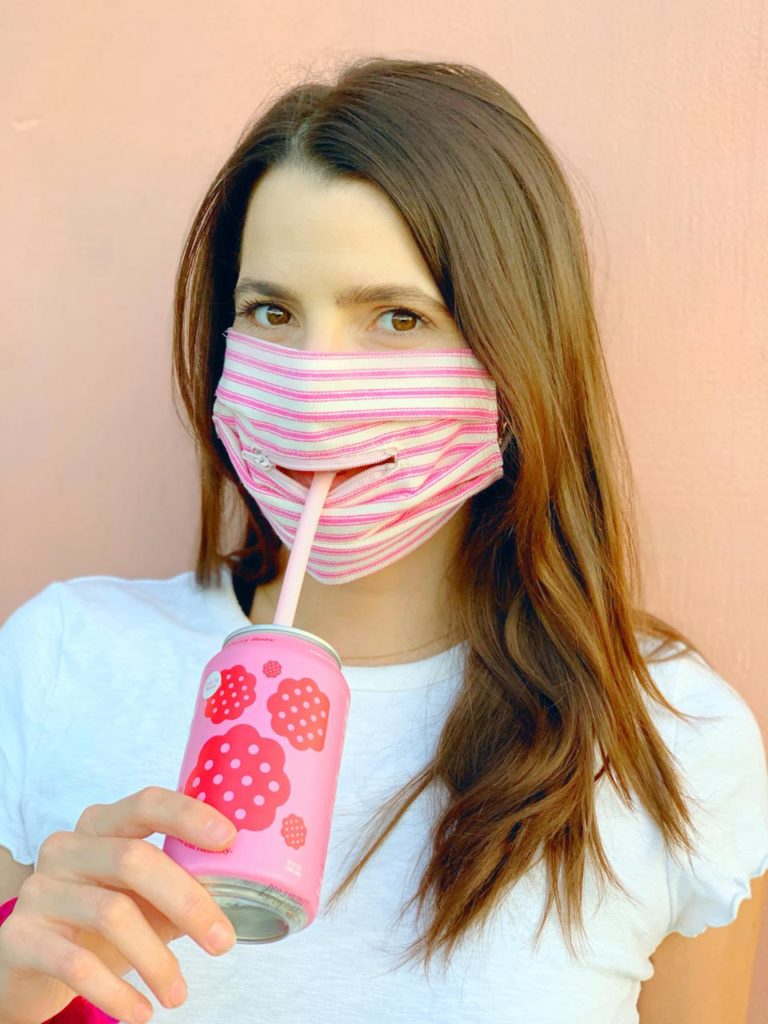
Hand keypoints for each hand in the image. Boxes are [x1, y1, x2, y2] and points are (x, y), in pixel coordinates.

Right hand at [0, 786, 238, 1023]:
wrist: (31, 966)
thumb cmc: (100, 924)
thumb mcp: (142, 900)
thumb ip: (180, 888)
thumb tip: (238, 891)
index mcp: (102, 826)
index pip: (146, 803)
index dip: (188, 816)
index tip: (228, 839)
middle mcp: (67, 847)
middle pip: (134, 860)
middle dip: (187, 902)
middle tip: (223, 942)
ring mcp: (40, 889)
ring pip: (112, 913)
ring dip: (155, 960)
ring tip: (178, 995)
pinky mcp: (21, 936)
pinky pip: (76, 964)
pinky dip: (116, 992)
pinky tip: (140, 1012)